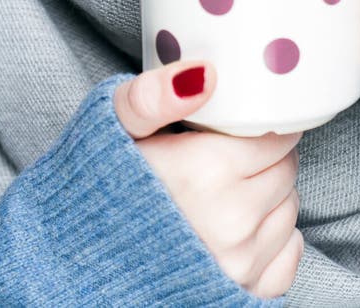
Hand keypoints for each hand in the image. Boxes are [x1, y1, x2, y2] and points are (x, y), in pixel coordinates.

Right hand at [114, 62, 303, 298]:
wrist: (70, 263)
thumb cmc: (94, 188)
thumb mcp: (115, 123)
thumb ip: (156, 95)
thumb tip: (206, 73)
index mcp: (206, 172)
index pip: (277, 136)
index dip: (259, 125)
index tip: (238, 127)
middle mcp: (231, 222)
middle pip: (285, 171)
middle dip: (266, 158)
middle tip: (229, 156)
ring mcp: (238, 265)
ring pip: (289, 210)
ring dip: (270, 196)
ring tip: (227, 192)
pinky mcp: (240, 295)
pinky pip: (288, 257)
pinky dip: (274, 239)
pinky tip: (239, 229)